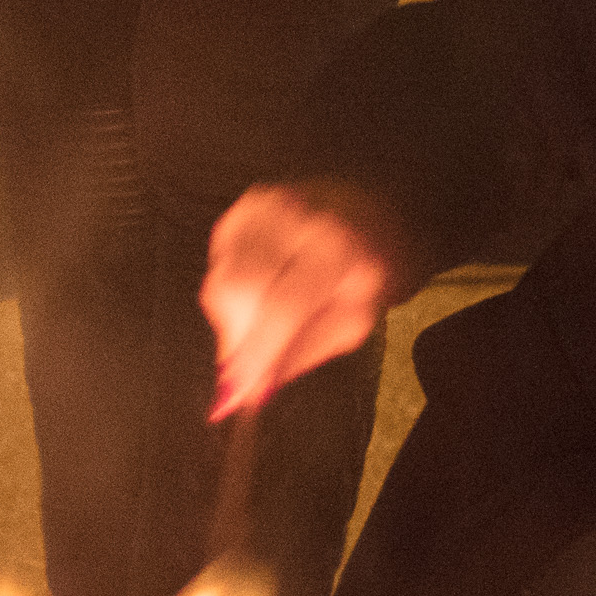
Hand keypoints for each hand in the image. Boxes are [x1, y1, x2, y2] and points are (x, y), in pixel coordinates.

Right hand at [201, 181, 411, 420]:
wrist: (376, 218)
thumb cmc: (368, 276)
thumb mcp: (351, 327)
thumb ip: (294, 359)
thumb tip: (241, 393)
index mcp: (343, 252)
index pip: (283, 305)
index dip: (254, 351)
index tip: (236, 390)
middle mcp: (304, 218)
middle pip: (238, 285)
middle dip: (237, 333)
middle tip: (254, 354)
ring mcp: (272, 203)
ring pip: (222, 275)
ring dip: (234, 312)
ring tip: (268, 314)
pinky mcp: (249, 203)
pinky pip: (219, 258)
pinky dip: (232, 285)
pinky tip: (263, 284)